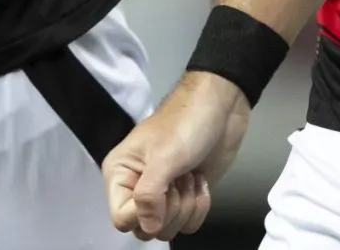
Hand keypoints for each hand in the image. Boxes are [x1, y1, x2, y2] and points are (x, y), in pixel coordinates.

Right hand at [103, 71, 249, 240]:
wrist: (219, 108)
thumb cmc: (185, 123)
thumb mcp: (164, 156)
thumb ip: (149, 195)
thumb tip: (148, 228)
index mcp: (120, 174)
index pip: (121, 218)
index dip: (143, 213)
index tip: (162, 190)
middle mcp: (137, 188)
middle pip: (146, 229)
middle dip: (170, 210)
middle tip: (178, 179)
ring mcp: (162, 195)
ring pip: (169, 229)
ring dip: (187, 206)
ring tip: (189, 175)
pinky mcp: (185, 198)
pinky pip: (189, 224)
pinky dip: (199, 206)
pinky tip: (199, 180)